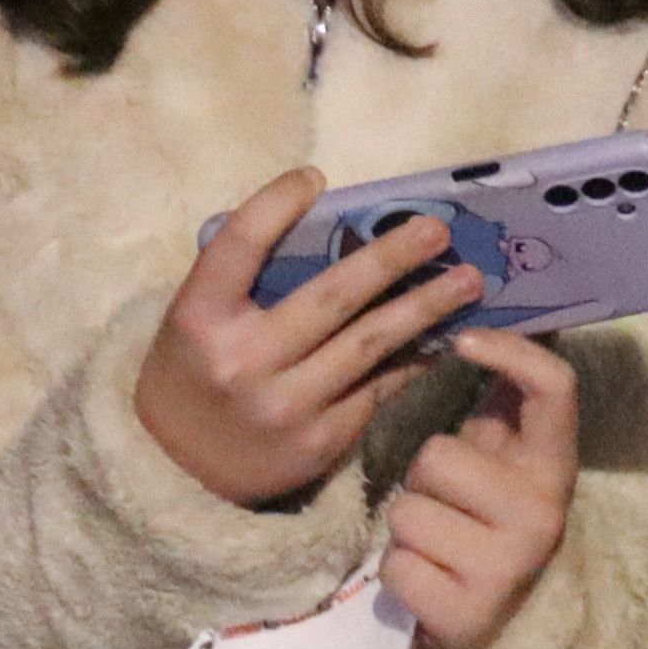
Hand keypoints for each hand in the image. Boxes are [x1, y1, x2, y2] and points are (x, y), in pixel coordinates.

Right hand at [133, 171, 483, 507]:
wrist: (179, 472)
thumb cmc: (198, 371)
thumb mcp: (198, 317)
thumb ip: (247, 275)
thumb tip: (332, 216)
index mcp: (200, 318)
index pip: (239, 245)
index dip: (275, 204)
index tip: (315, 176)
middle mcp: (242, 361)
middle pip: (331, 296)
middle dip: (393, 258)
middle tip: (438, 231)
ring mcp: (285, 406)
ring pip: (370, 344)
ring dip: (426, 307)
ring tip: (469, 282)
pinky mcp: (320, 443)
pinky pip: (379, 389)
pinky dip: (413, 358)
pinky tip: (446, 336)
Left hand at [383, 328, 583, 648]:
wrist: (484, 627)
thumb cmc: (481, 523)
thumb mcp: (501, 462)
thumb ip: (500, 403)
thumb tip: (482, 315)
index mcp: (554, 466)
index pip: (554, 389)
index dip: (509, 352)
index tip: (463, 340)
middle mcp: (542, 512)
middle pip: (439, 454)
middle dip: (424, 479)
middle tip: (447, 507)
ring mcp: (507, 565)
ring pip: (408, 511)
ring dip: (406, 529)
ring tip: (435, 547)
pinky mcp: (467, 610)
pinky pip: (396, 565)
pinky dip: (397, 574)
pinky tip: (426, 583)